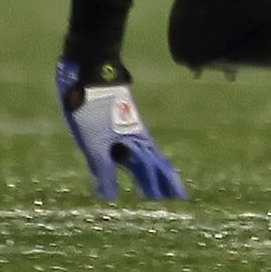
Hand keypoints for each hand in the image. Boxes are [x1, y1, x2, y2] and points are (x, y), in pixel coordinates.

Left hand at [57, 69, 187, 202]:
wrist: (91, 73)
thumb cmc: (93, 108)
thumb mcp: (95, 143)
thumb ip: (103, 169)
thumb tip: (110, 197)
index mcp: (136, 140)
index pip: (156, 167)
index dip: (166, 183)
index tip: (179, 198)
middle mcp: (136, 136)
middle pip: (153, 162)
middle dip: (162, 180)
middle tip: (174, 196)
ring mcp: (127, 128)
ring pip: (143, 154)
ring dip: (149, 171)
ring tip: (153, 185)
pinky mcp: (115, 123)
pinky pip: (131, 147)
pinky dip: (134, 160)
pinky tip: (127, 162)